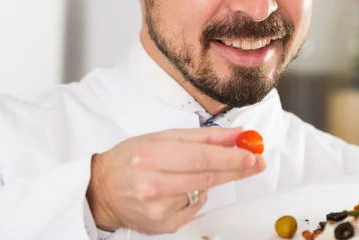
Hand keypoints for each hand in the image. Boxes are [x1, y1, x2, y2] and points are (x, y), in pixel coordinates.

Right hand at [86, 127, 264, 233]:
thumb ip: (202, 136)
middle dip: (236, 169)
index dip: (230, 157)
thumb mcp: (163, 138)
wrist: (101, 191)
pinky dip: (197, 195)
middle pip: (206, 177)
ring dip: (214, 180)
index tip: (252, 154)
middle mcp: (152, 184)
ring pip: (202, 192)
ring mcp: (157, 209)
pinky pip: (194, 207)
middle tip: (257, 162)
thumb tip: (237, 134)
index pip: (201, 158)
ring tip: (206, 170)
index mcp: (150, 156)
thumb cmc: (132, 158)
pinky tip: (183, 188)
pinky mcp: (162, 225)